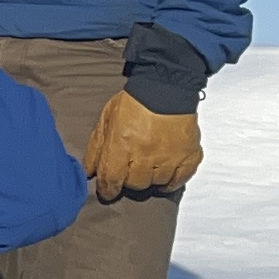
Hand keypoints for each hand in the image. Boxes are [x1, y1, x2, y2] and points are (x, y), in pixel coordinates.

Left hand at [87, 92, 203, 199]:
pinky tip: (166, 177)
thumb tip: (89, 171)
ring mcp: (169, 156)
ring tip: (148, 169)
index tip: (107, 192)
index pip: (112, 179)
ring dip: (150, 179)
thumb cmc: (133, 102)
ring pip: (157, 182)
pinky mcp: (189, 154)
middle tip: (130, 171)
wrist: (165, 87)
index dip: (107, 190)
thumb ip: (96, 147)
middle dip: (129, 180)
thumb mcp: (106, 120)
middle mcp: (146, 154)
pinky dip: (172, 182)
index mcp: (122, 145)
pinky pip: (181, 179)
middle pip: (135, 184)